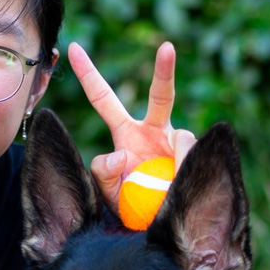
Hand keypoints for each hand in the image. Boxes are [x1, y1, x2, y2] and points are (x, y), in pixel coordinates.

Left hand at [68, 41, 196, 212]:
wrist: (159, 222)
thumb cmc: (131, 204)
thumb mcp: (108, 192)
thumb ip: (103, 173)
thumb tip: (119, 154)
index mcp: (125, 133)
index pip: (103, 99)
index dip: (89, 75)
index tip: (74, 48)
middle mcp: (153, 130)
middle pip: (161, 96)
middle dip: (165, 71)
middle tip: (167, 48)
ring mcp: (177, 142)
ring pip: (184, 139)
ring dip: (178, 162)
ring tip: (168, 186)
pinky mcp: (195, 156)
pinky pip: (192, 156)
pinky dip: (184, 169)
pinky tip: (177, 184)